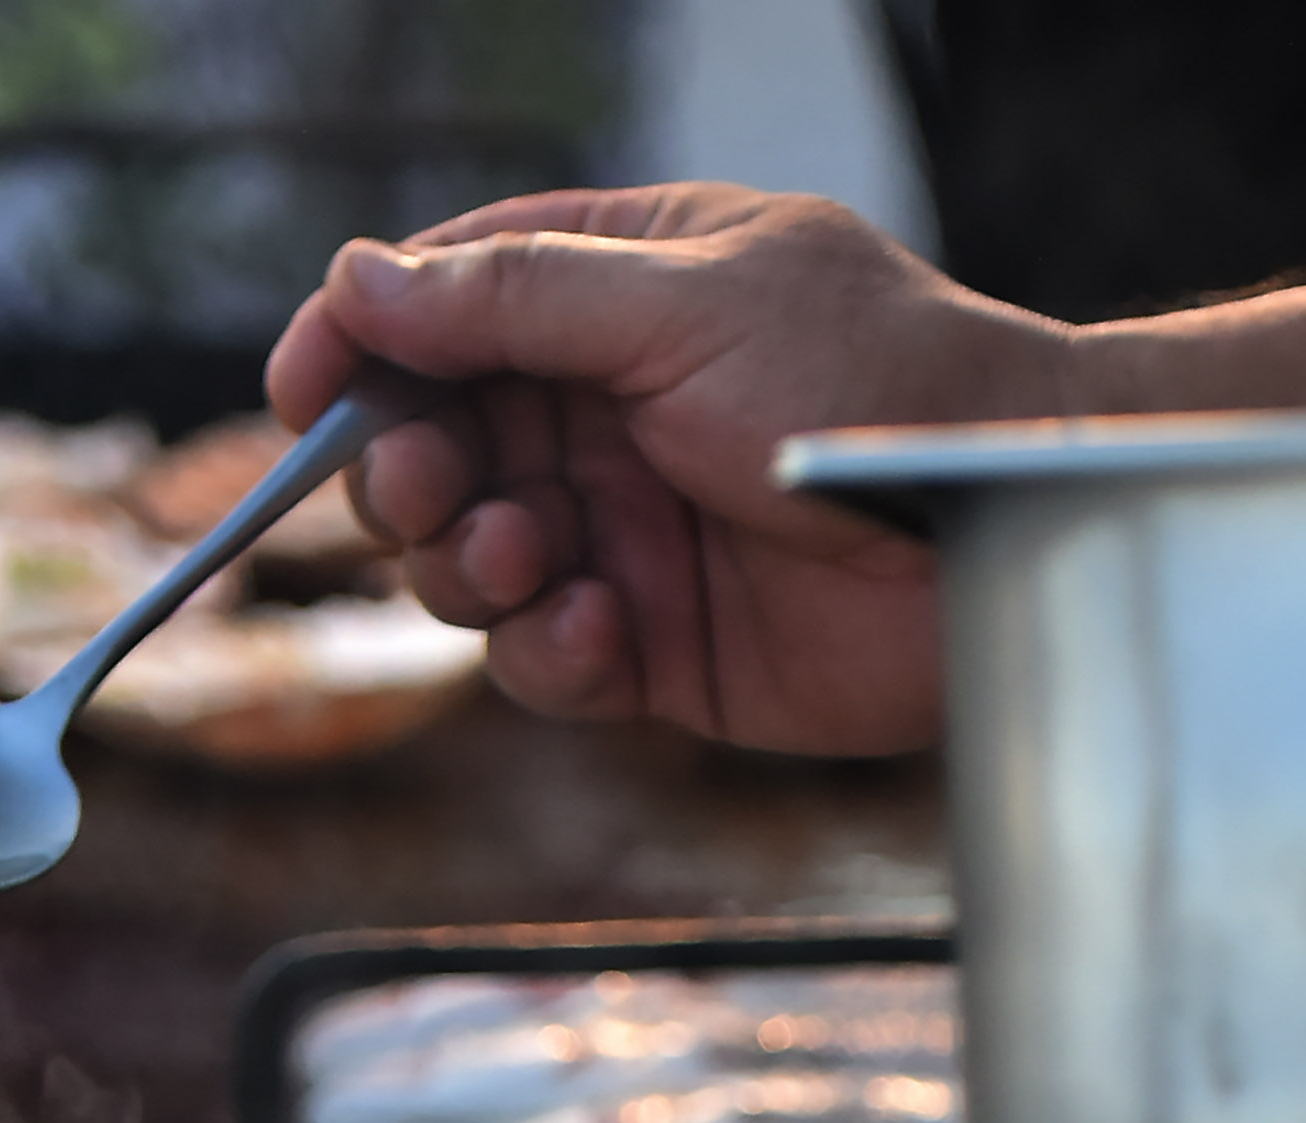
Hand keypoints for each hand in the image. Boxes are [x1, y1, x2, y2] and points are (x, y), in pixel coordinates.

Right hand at [264, 187, 1077, 751]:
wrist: (1002, 528)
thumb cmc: (878, 384)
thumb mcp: (686, 304)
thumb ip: (517, 296)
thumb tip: (360, 278)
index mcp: (618, 289)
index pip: (441, 302)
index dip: (357, 344)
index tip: (303, 392)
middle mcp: (609, 409)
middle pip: (431, 442)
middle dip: (407, 471)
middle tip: (434, 491)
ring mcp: (629, 530)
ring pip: (467, 561)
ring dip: (466, 565)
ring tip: (529, 555)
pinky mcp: (659, 645)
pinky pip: (544, 659)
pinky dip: (543, 651)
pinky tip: (595, 628)